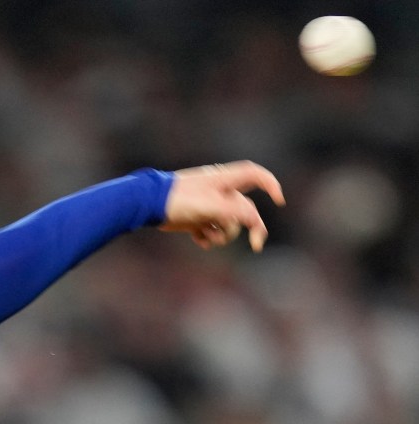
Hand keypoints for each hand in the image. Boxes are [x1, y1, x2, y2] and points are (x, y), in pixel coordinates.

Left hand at [160, 161, 285, 251]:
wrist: (148, 204)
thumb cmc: (179, 200)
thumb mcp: (211, 206)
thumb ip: (234, 212)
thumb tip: (255, 221)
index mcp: (224, 180)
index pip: (254, 175)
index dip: (270, 184)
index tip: (279, 200)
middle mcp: (218, 191)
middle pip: (245, 209)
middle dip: (249, 226)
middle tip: (256, 245)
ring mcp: (207, 205)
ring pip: (227, 224)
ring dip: (222, 234)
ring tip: (207, 236)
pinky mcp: (195, 218)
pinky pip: (210, 230)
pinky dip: (208, 238)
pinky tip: (199, 239)